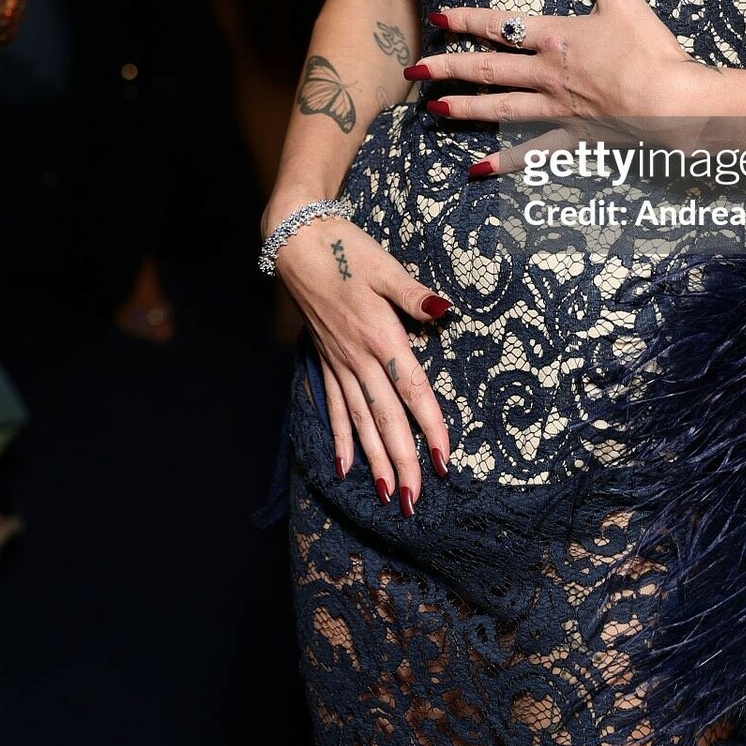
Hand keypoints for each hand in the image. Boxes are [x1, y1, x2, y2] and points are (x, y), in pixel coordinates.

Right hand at [272, 211, 452, 509]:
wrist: (298, 244)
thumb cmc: (347, 250)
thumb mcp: (386, 267)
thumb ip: (414, 294)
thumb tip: (446, 309)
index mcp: (381, 337)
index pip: (412, 391)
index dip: (428, 427)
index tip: (442, 462)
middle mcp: (359, 358)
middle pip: (384, 418)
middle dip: (401, 461)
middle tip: (412, 501)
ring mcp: (339, 363)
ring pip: (359, 421)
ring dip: (374, 460)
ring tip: (386, 495)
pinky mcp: (325, 360)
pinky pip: (333, 406)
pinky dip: (339, 437)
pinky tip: (343, 466)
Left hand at [404, 0, 698, 159]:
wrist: (672, 104)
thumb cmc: (649, 49)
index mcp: (554, 38)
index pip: (498, 25)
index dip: (464, 20)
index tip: (434, 18)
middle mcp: (545, 74)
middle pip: (487, 68)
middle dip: (447, 67)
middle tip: (411, 72)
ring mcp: (556, 109)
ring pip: (500, 108)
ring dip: (465, 108)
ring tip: (433, 110)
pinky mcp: (573, 138)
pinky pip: (530, 152)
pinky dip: (503, 162)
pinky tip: (477, 171)